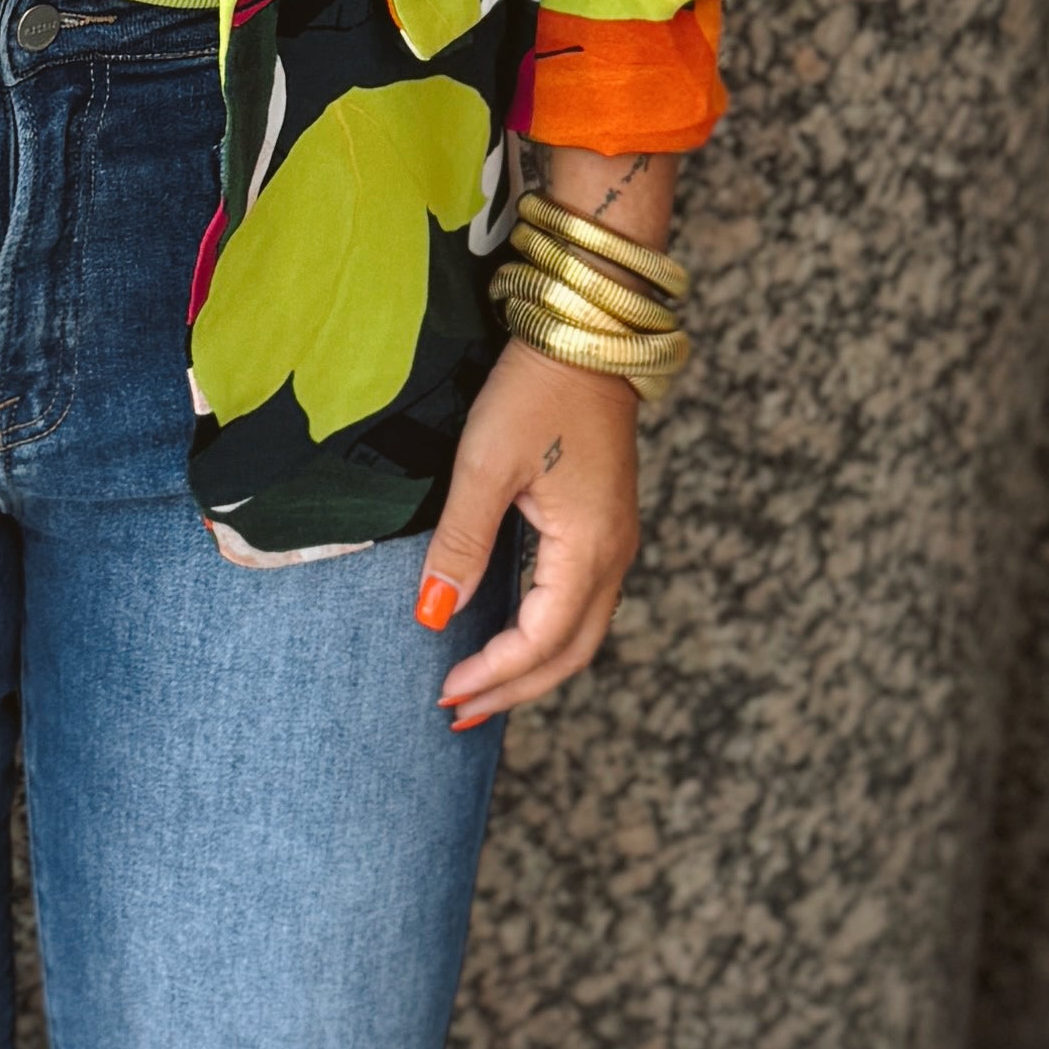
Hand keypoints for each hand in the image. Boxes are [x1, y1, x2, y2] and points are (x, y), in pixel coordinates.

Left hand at [416, 341, 640, 724]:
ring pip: (579, 633)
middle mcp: (613, 556)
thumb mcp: (484, 466)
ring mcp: (614, 542)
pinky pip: (580, 604)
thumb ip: (460, 544)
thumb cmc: (536, 390)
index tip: (444, 692)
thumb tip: (434, 614)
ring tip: (480, 691)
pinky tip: (510, 638)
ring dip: (530, 668)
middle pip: (568, 653)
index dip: (493, 674)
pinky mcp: (604, 526)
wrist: (586, 335)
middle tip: (458, 713)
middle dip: (513, 689)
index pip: (541, 642)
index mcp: (589, 549)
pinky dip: (545, 636)